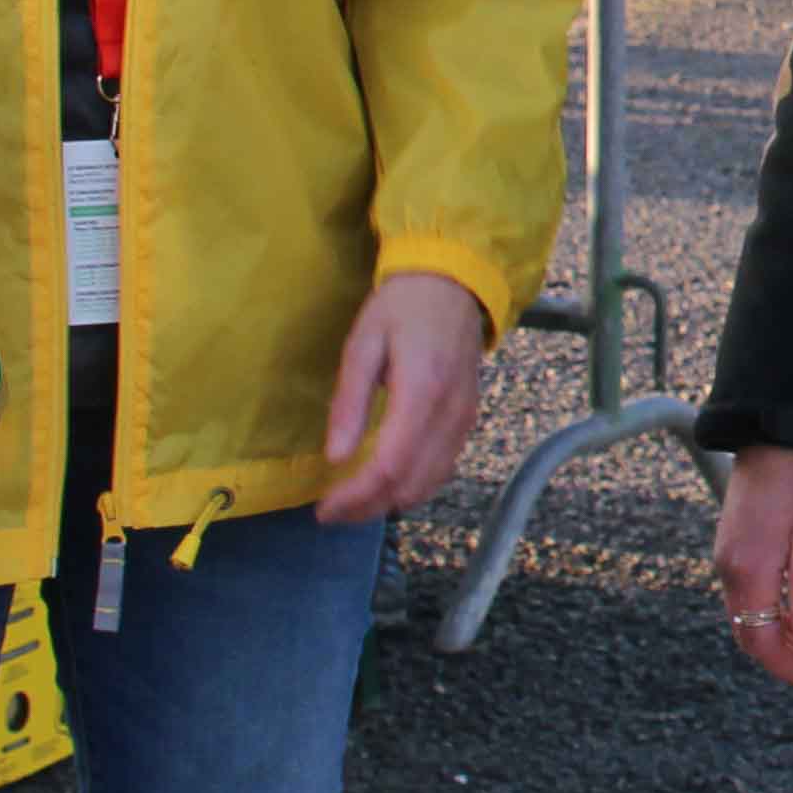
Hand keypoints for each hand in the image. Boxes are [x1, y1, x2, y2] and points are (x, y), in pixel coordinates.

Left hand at [317, 271, 488, 526]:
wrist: (454, 281)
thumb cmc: (402, 307)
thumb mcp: (363, 344)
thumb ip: (350, 402)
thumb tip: (335, 457)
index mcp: (421, 392)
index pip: (389, 465)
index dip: (355, 496)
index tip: (324, 508)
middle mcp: (450, 415)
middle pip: (410, 484)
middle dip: (367, 507)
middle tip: (331, 511)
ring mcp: (465, 420)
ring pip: (430, 484)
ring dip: (390, 501)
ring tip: (354, 502)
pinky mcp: (469, 420)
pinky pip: (442, 469)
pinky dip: (412, 486)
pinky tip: (385, 482)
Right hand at [711, 446, 792, 696]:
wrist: (775, 431)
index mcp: (749, 569)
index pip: (764, 640)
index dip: (792, 669)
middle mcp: (729, 569)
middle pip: (750, 636)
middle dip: (786, 662)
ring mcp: (726, 558)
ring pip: (746, 619)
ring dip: (777, 642)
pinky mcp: (731, 548)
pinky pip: (744, 599)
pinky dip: (768, 619)